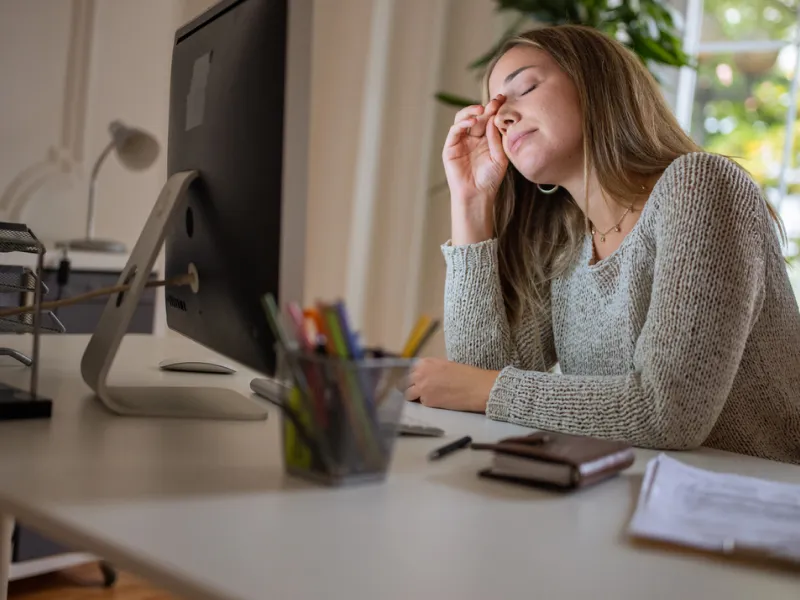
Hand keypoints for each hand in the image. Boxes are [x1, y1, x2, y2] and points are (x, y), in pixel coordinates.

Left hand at [404, 358, 499, 412]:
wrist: (477, 387)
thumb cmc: (466, 375)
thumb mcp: (445, 365)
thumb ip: (430, 369)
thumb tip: (423, 376)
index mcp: (425, 362)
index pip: (407, 370)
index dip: (410, 377)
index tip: (413, 381)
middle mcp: (420, 373)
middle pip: (403, 382)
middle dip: (408, 386)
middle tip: (415, 391)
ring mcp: (422, 388)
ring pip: (407, 394)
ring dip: (413, 397)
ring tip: (423, 398)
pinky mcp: (427, 402)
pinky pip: (419, 404)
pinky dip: (424, 404)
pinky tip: (434, 403)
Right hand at [443, 95, 508, 244]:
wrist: (478, 194)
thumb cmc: (490, 179)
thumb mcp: (499, 156)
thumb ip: (496, 138)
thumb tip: (492, 118)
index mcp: (485, 138)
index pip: (488, 118)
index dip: (494, 108)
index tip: (502, 99)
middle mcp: (472, 137)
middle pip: (476, 116)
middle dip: (485, 107)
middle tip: (495, 102)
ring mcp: (460, 141)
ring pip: (462, 119)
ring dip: (471, 111)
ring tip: (481, 110)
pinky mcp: (450, 148)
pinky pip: (454, 131)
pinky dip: (461, 124)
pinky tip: (471, 122)